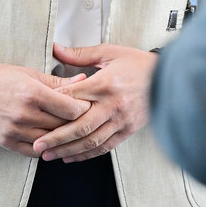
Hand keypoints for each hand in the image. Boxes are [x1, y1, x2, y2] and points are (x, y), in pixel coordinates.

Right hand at [0, 61, 88, 156]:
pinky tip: (52, 140)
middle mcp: (25, 114)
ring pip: (51, 140)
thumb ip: (57, 81)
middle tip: (85, 117)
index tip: (88, 104)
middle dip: (77, 121)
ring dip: (63, 136)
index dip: (84, 107)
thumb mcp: (28, 73)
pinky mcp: (7, 142)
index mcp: (32, 92)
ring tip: (70, 128)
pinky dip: (47, 147)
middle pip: (63, 125)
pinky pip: (35, 151)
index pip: (70, 108)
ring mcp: (15, 130)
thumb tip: (82, 81)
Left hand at [31, 43, 157, 162]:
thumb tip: (57, 49)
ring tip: (49, 155)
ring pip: (90, 141)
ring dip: (68, 150)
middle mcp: (112, 105)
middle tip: (37, 145)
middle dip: (56, 138)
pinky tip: (71, 157)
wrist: (168, 78)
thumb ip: (81, 54)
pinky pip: (104, 147)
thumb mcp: (110, 52)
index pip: (74, 98)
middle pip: (79, 127)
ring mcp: (120, 120)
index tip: (37, 112)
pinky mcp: (127, 130)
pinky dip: (86, 155)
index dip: (53, 107)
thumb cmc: (138, 64)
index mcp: (105, 83)